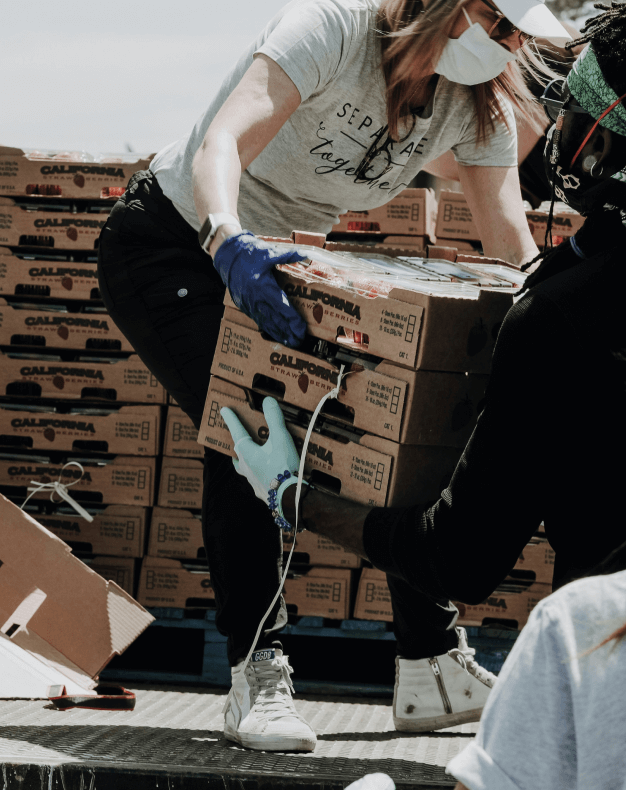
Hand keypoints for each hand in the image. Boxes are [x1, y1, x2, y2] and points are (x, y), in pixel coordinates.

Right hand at [213, 231, 306, 347]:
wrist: (227, 257)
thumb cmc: (248, 254)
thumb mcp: (268, 252)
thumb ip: (287, 255)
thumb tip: (305, 255)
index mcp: (263, 286)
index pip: (282, 307)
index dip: (292, 320)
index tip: (301, 329)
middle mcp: (256, 298)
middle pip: (275, 320)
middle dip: (288, 332)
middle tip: (300, 341)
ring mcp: (249, 304)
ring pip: (266, 323)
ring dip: (279, 334)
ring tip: (290, 343)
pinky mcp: (245, 306)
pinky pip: (258, 320)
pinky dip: (268, 329)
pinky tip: (276, 335)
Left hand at [220, 397, 300, 502]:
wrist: (290, 497)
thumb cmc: (283, 466)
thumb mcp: (281, 438)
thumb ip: (274, 418)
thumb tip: (267, 401)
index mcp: (247, 452)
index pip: (237, 431)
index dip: (231, 419)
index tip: (224, 410)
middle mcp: (245, 467)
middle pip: (238, 452)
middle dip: (238, 443)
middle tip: (240, 436)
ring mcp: (252, 481)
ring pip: (244, 467)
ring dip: (246, 460)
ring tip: (253, 455)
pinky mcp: (261, 491)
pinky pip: (256, 478)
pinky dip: (260, 472)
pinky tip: (267, 473)